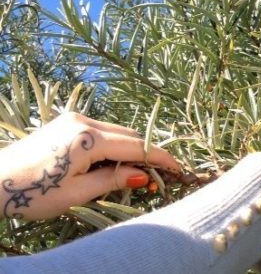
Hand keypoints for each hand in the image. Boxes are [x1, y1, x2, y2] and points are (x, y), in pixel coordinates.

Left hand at [0, 112, 180, 220]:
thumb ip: (113, 180)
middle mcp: (84, 121)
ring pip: (116, 131)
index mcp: (88, 139)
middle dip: (144, 154)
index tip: (177, 169)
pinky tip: (106, 164)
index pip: (136, 146)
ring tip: (126, 175)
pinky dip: (111, 145)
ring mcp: (75, 118)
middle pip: (129, 135)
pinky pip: (101, 130)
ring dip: (127, 150)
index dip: (160, 158)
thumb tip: (144, 176)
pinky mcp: (67, 121)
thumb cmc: (33, 193)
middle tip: (153, 178)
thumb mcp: (78, 193)